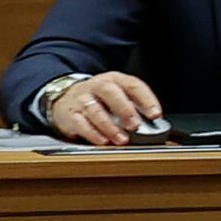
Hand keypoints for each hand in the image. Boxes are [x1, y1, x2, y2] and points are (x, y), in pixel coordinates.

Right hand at [41, 69, 166, 146]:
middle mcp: (97, 86)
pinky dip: (93, 134)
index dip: (146, 99)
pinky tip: (103, 141)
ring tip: (122, 139)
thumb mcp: (118, 95)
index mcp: (114, 79)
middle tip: (136, 126)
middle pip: (111, 93)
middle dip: (125, 110)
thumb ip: (134, 106)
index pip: (133, 85)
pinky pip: (80, 124)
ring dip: (110, 126)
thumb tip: (153, 125)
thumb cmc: (99, 99)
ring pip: (95, 110)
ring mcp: (82, 100)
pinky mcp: (70, 115)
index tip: (155, 114)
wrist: (65, 97)